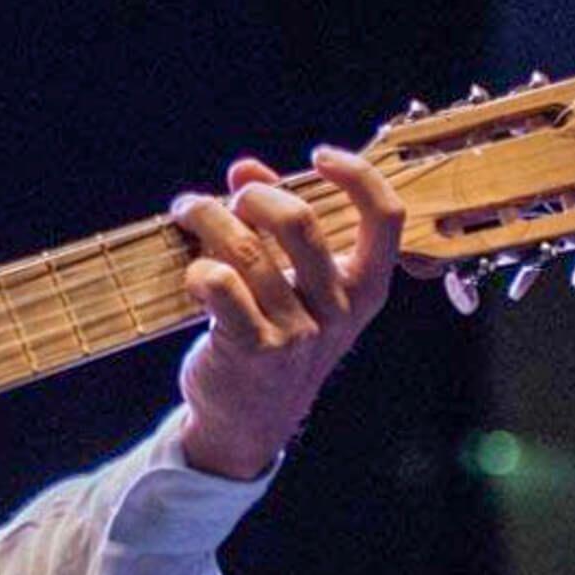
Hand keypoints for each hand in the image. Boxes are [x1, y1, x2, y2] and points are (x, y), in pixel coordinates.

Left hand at [169, 145, 404, 478]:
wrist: (249, 419)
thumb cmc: (273, 334)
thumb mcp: (292, 282)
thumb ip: (275, 222)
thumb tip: (245, 167)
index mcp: (364, 288)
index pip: (386, 219)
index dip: (358, 175)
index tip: (319, 156)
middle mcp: (338, 309)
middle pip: (300, 221)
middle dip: (253, 196)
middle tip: (226, 198)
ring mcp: (299, 332)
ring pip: (246, 249)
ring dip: (206, 217)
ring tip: (188, 212)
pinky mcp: (254, 349)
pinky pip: (221, 286)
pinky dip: (198, 268)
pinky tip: (192, 272)